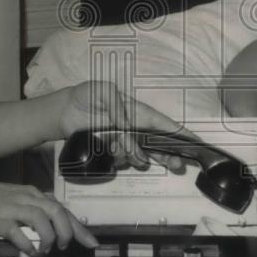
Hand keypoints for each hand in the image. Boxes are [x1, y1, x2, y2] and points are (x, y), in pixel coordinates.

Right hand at [0, 177, 96, 255]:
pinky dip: (28, 244)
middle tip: (65, 247)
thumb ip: (33, 211)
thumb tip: (51, 229)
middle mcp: (26, 199)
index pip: (62, 209)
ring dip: (49, 238)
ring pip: (42, 219)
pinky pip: (18, 233)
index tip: (92, 242)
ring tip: (46, 250)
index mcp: (33, 194)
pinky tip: (30, 253)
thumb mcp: (16, 200)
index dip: (79, 227)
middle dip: (67, 232)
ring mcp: (12, 208)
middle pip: (57, 212)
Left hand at [58, 80, 195, 172]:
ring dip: (136, 156)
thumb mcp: (100, 90)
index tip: (195, 142)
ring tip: (119, 147)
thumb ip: (116, 106)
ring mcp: (123, 140)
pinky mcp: (111, 150)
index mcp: (135, 111)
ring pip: (141, 154)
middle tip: (175, 165)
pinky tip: (111, 150)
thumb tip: (128, 125)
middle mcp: (133, 127)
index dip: (179, 132)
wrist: (61, 113)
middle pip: (158, 144)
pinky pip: (123, 159)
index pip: (162, 123)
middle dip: (168, 155)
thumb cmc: (83, 96)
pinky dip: (120, 158)